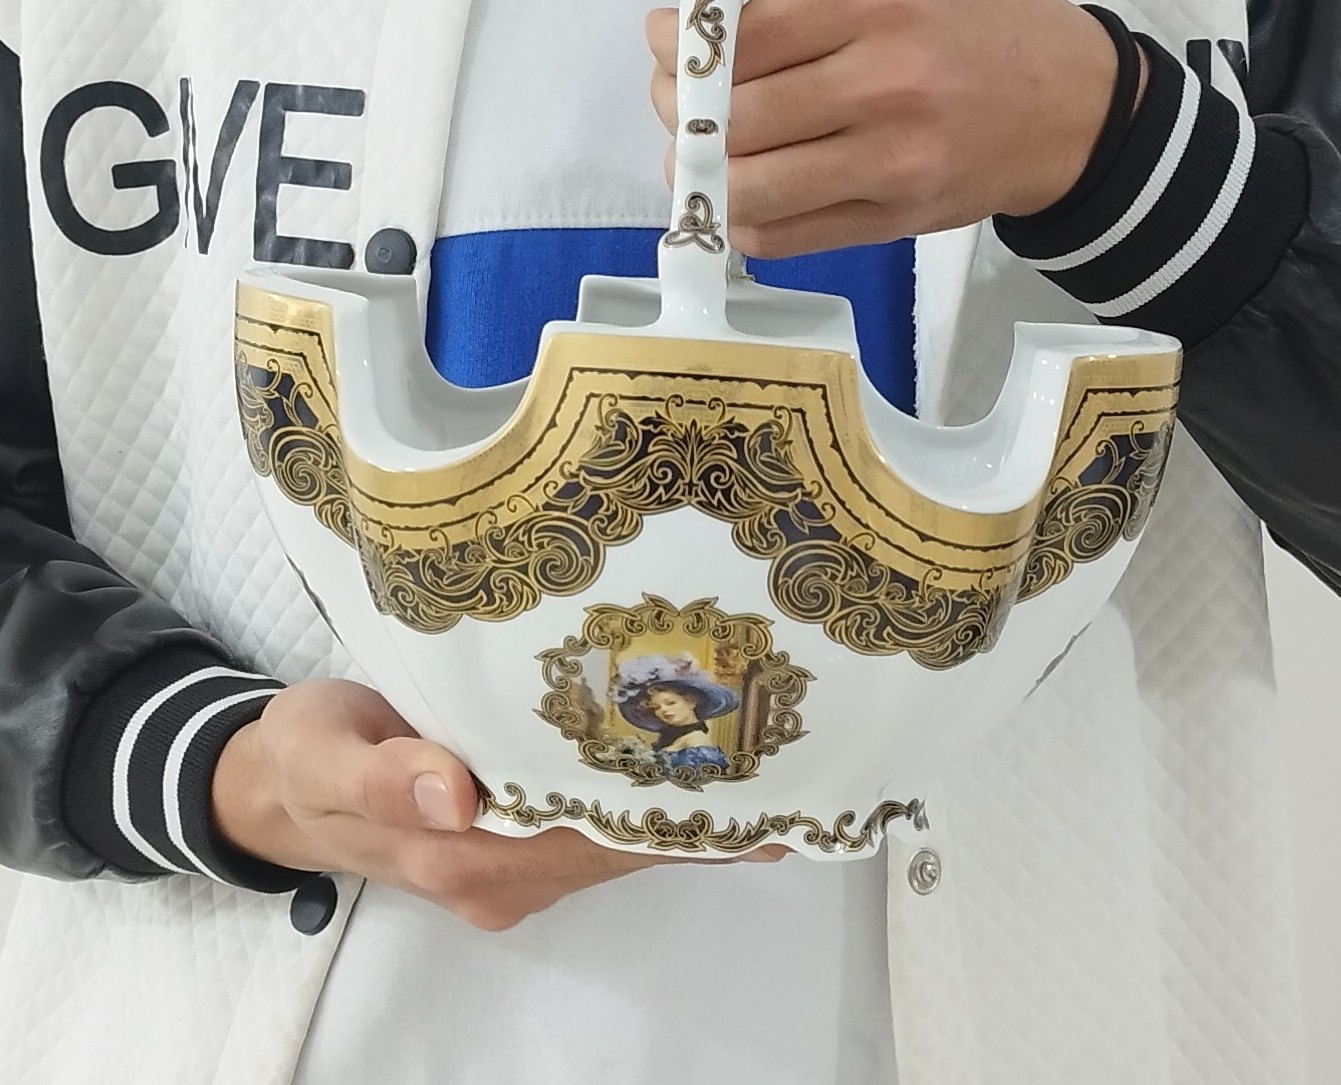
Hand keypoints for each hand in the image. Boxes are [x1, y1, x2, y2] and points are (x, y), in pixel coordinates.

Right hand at [212, 679, 780, 930]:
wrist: (273, 782)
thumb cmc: (301, 757)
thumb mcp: (322, 754)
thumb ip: (380, 775)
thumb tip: (456, 790)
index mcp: (463, 853)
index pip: (592, 841)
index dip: (673, 822)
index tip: (757, 796)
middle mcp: (502, 872)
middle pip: (618, 847)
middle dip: (699, 813)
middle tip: (787, 757)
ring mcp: (509, 864)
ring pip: (612, 843)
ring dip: (682, 812)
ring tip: (766, 760)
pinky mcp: (506, 841)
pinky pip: (591, 830)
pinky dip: (645, 807)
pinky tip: (694, 776)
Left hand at [647, 0, 1127, 257]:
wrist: (1069, 104)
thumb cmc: (968, 11)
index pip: (740, 36)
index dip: (679, 44)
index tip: (667, 40)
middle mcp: (885, 80)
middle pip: (736, 115)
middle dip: (678, 109)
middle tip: (675, 98)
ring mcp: (893, 160)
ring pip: (752, 186)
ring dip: (701, 173)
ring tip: (698, 150)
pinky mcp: (895, 219)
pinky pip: (786, 236)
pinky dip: (743, 220)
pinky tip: (741, 191)